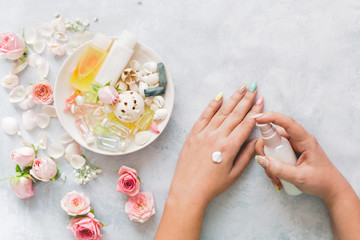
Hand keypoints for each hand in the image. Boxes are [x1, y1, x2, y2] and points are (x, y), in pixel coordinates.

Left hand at [168, 85, 262, 207]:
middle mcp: (217, 137)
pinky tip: (219, 96)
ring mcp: (203, 134)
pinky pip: (203, 116)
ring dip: (232, 98)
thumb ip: (246, 156)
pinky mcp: (193, 134)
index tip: (261, 99)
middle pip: (235, 114)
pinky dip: (212, 105)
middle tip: (253, 86)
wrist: (188, 190)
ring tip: (241, 87)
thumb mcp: (234, 174)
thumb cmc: (212, 186)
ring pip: (221, 112)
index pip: (246, 124)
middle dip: (246, 99)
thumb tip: (256, 141)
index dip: (255, 111)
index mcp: (229, 147)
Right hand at [254, 112, 359, 239]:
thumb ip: (280, 169)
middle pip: (273, 135)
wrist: (331, 189)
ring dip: (268, 161)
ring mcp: (293, 145)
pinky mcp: (290, 151)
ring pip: (271, 146)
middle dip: (266, 152)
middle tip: (268, 169)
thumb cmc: (321, 181)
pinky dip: (272, 164)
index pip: (287, 123)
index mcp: (305, 140)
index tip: (257, 118)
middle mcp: (298, 139)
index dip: (271, 117)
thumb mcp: (300, 178)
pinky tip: (277, 177)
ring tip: (276, 178)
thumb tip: (261, 159)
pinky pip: (274, 153)